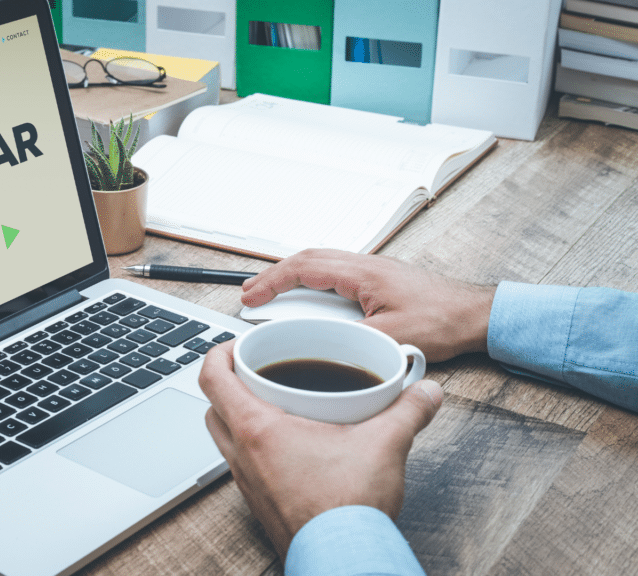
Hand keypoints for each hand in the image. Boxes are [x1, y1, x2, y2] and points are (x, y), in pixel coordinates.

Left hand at [198, 340, 443, 559]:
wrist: (343, 559)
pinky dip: (255, 449)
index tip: (237, 345)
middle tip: (257, 374)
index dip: (218, 352)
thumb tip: (424, 392)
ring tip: (275, 408)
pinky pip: (243, 465)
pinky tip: (291, 448)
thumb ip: (408, 411)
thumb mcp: (384, 444)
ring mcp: (247, 482)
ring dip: (239, 418)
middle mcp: (242, 456)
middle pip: (212, 408)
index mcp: (257, 430)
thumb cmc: (347, 510)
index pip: (212, 378)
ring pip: (224, 439)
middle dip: (229, 385)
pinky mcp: (260, 502)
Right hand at [241, 249, 495, 361]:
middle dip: (273, 275)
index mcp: (362, 273)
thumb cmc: (443, 320)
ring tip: (272, 294)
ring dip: (292, 276)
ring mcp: (372, 270)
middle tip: (251, 293)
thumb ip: (352, 341)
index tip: (251, 296)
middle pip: (307, 258)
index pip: (304, 268)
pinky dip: (312, 281)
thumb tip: (320, 346)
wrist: (476, 314)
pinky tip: (309, 299)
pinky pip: (335, 272)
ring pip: (320, 262)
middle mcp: (365, 265)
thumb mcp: (392, 339)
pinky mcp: (380, 280)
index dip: (271, 281)